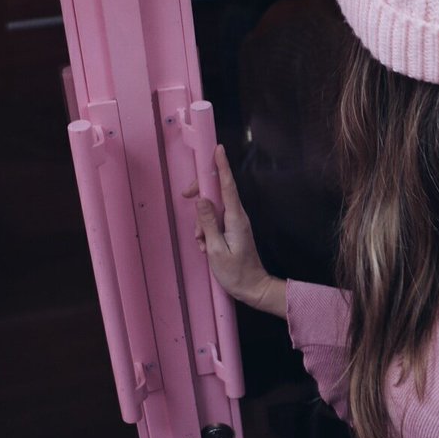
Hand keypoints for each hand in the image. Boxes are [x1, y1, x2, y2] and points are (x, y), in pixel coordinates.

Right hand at [183, 144, 286, 317]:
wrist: (253, 288)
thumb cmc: (236, 273)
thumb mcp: (216, 249)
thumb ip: (208, 223)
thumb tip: (201, 199)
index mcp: (236, 219)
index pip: (228, 186)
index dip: (222, 167)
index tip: (218, 149)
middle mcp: (238, 217)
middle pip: (216, 194)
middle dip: (199, 196)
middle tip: (185, 198)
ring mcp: (235, 223)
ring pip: (212, 210)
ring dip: (201, 223)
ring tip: (203, 244)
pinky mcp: (232, 230)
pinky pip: (215, 222)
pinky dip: (206, 232)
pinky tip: (206, 247)